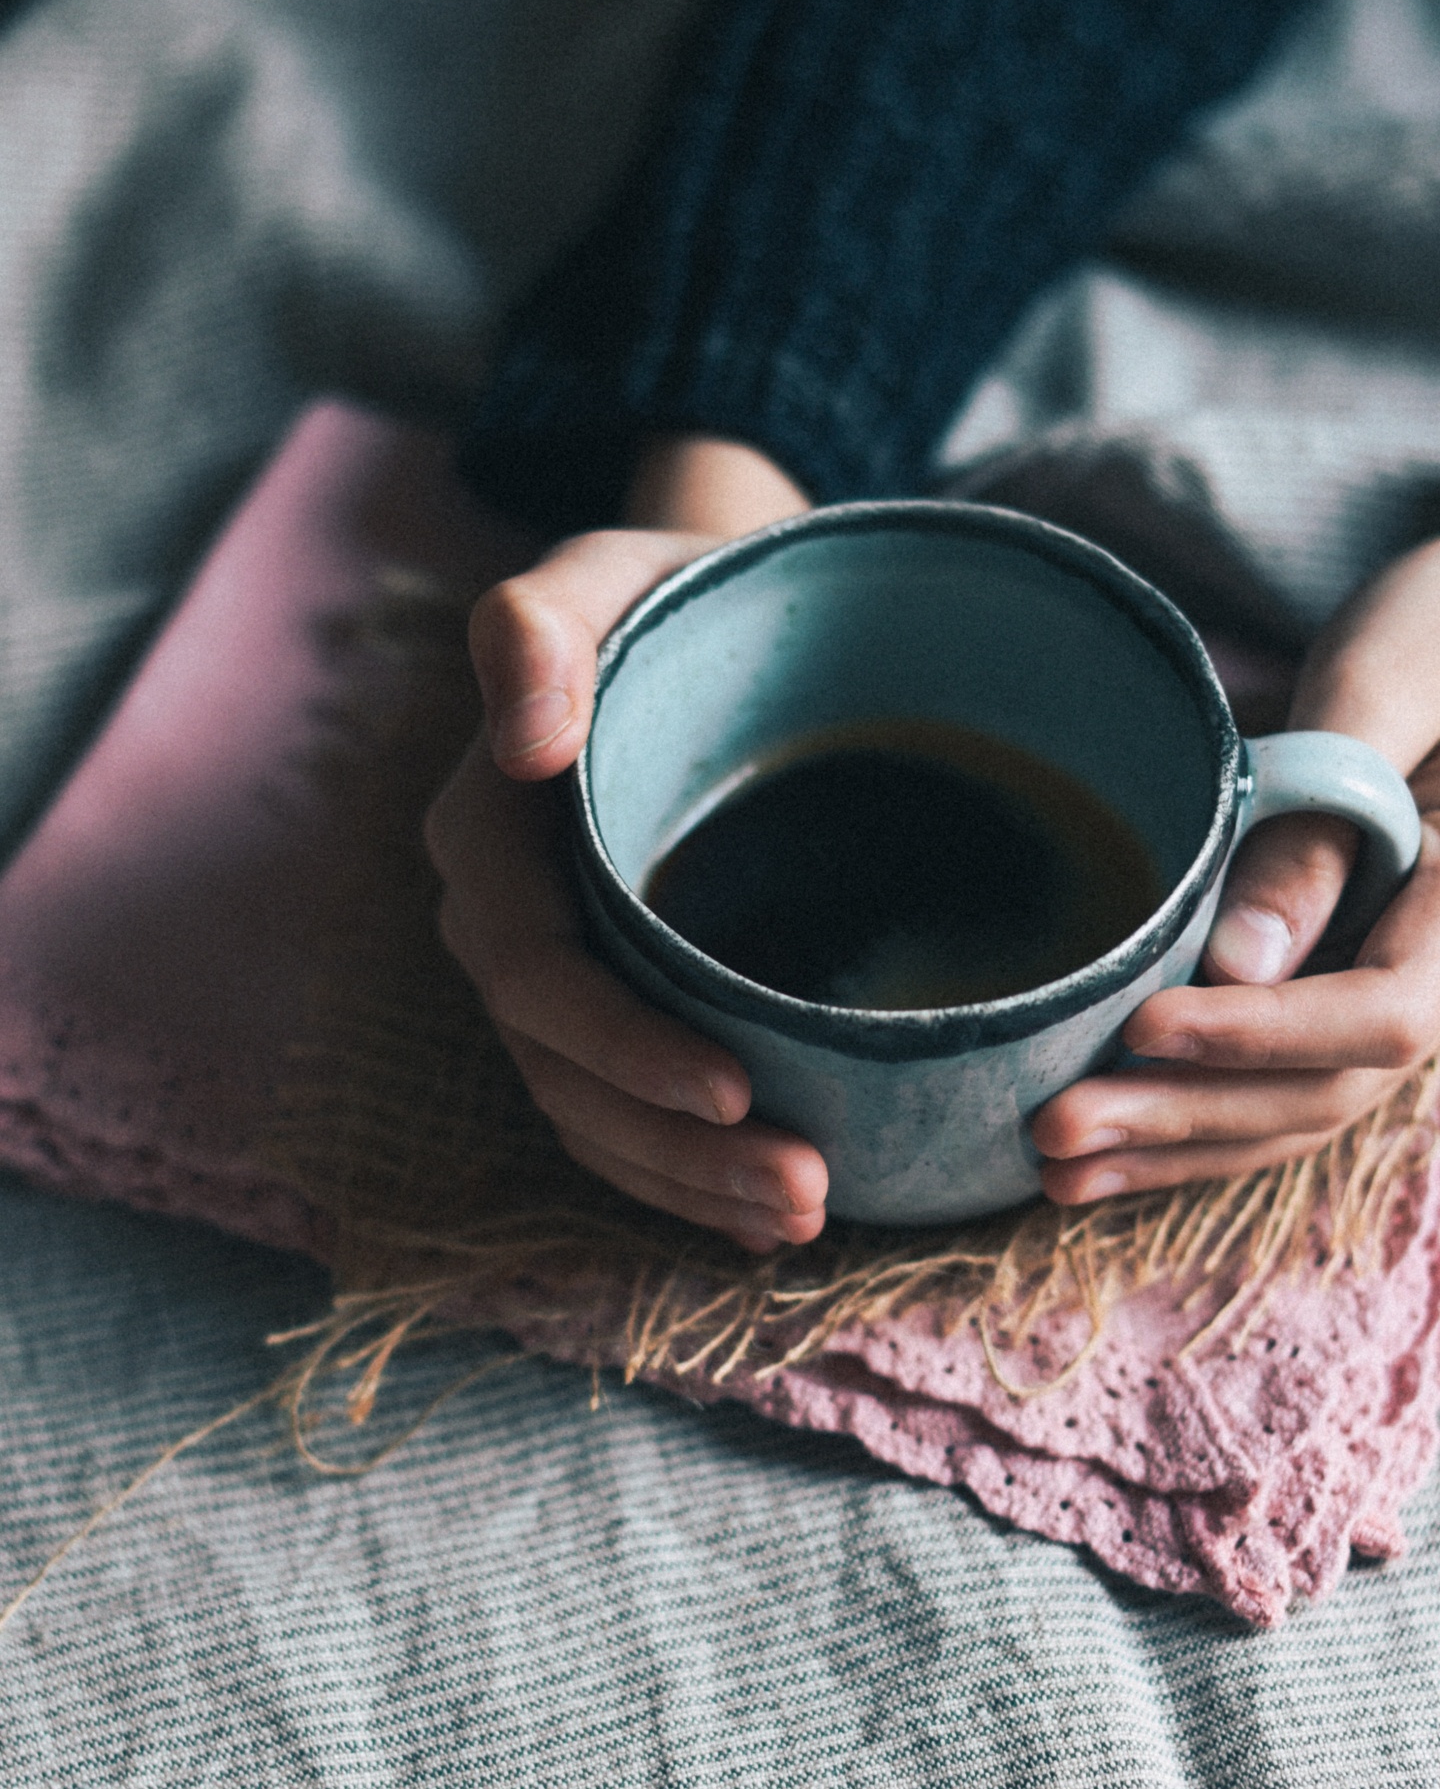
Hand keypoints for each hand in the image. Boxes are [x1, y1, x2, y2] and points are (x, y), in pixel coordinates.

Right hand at [425, 437, 828, 1251]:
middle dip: (675, 1150)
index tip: (736, 1092)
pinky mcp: (610, 1006)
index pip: (533, 973)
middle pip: (565, 1071)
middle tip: (804, 1191)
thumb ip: (542, 627)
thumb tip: (524, 734)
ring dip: (689, 1185)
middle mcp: (503, 919)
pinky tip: (770, 1214)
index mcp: (489, 833)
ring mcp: (554, 976)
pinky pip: (622, 1118)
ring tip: (804, 1216)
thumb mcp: (610, 572)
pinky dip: (688, 1176)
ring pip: (594, 1115)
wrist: (714, 616)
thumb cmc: (671, 590)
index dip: (623, 1048)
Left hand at [1034, 539, 1439, 1202]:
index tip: (1143, 1028)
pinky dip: (1187, 1126)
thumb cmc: (1432, 628)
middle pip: (1325, 1087)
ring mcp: (1396, 996)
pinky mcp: (1338, 998)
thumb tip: (1237, 968)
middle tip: (1054, 1130)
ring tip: (1052, 1170)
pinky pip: (1274, 1088)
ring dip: (1171, 1148)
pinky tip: (1095, 1158)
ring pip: (1295, 1110)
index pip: (1382, 1017)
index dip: (1260, 1036)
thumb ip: (1316, 832)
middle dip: (1185, 1116)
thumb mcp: (1387, 689)